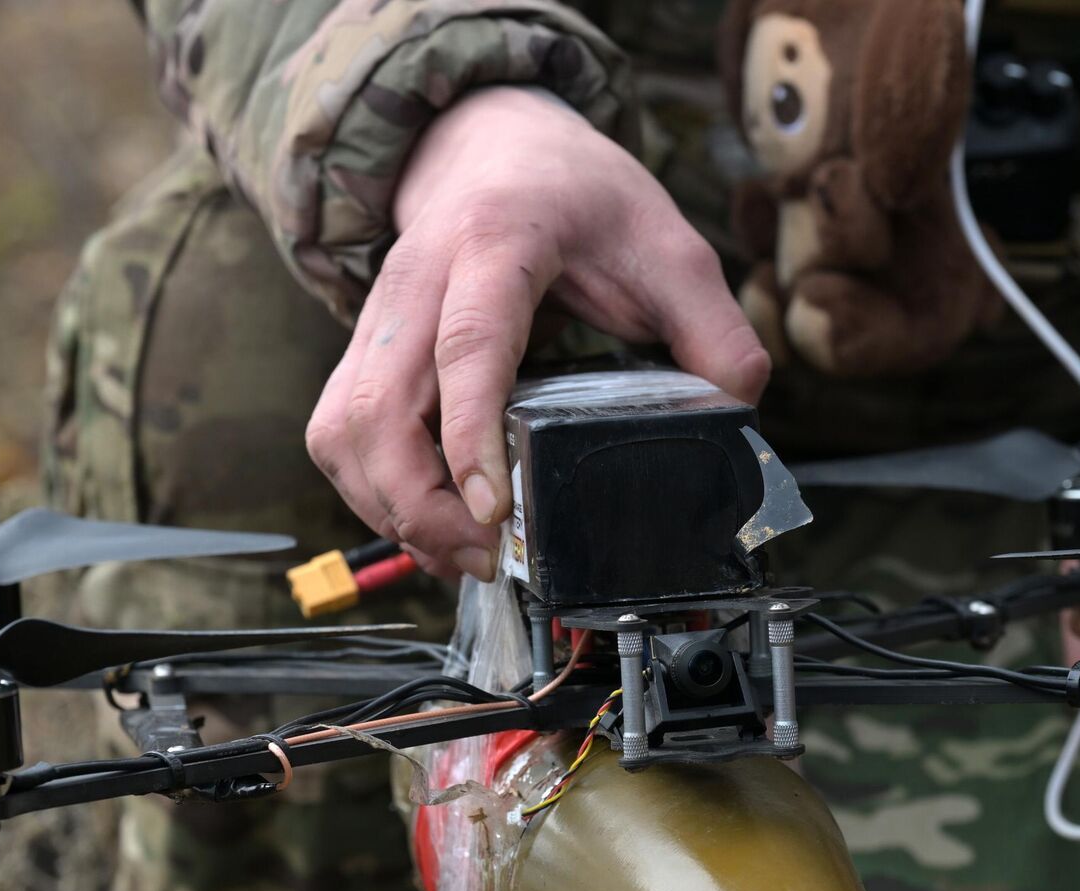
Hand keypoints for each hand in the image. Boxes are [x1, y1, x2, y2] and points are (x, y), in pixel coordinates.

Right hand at [305, 87, 769, 579]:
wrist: (492, 144)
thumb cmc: (573, 191)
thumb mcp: (665, 242)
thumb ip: (712, 326)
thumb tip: (740, 409)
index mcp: (494, 242)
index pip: (467, 346)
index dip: (470, 434)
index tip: (493, 508)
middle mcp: (417, 282)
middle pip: (378, 408)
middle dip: (420, 504)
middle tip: (485, 556)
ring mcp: (379, 319)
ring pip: (343, 431)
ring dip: (390, 508)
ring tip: (461, 555)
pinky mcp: (363, 352)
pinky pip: (339, 435)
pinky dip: (372, 493)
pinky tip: (427, 524)